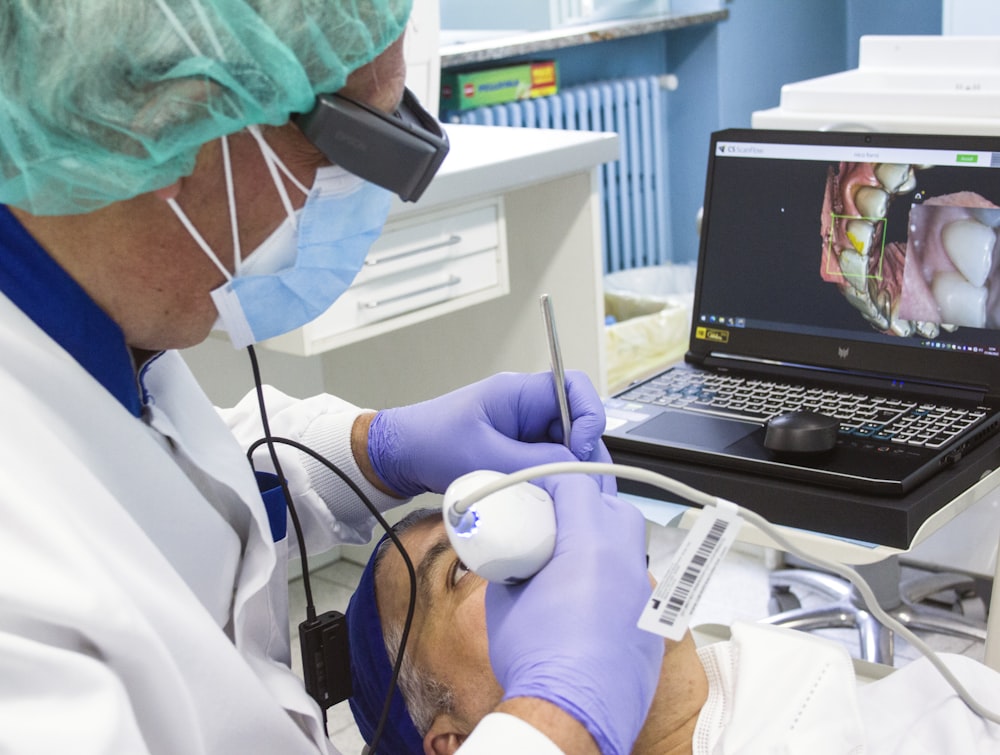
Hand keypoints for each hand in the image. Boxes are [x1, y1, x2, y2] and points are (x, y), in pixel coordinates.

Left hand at [367, 371, 614, 496]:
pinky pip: (547, 462)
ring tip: (558, 497)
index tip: (578, 453)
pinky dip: (549, 480)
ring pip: (564, 447)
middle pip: (577, 423)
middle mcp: (526, 407)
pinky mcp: (517, 450)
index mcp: (520, 392)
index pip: (575, 389)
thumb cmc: (431, 444)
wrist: (399, 455)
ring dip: (565, 471)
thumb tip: (575, 471)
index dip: (589, 419)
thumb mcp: (484, 456)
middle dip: (580, 455)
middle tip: (575, 487)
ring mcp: (523, 429)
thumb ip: (533, 462)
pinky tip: (543, 498)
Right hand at [484, 475, 661, 754]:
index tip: (539, 489)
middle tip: (558, 520)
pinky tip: (589, 601)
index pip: (577, 486)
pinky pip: (636, 586)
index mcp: (588, 547)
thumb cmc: (536, 661)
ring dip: (605, 542)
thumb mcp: (504, 601)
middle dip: (588, 504)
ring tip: (572, 561)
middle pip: (615, 508)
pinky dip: (615, 581)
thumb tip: (514, 557)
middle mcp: (625, 565)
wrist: (569, 716)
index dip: (554, 480)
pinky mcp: (651, 625)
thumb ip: (514, 565)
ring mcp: (643, 596)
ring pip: (631, 546)